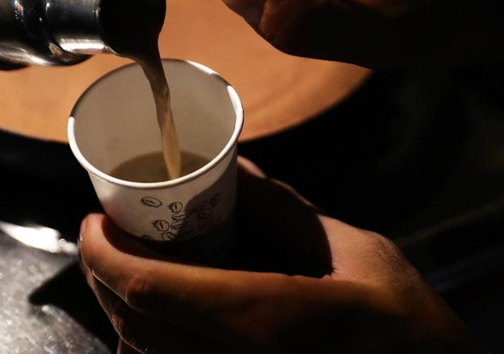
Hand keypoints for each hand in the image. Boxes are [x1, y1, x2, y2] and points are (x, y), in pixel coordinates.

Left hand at [78, 157, 486, 353]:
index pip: (152, 290)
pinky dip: (148, 342)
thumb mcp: (358, 253)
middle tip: (104, 233)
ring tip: (126, 266)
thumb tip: (234, 166)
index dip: (105, 254)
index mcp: (267, 321)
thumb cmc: (409, 326)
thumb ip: (287, 210)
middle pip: (134, 325)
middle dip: (102, 276)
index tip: (94, 220)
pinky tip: (160, 313)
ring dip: (120, 309)